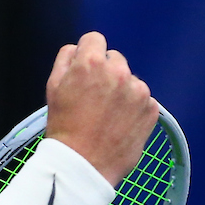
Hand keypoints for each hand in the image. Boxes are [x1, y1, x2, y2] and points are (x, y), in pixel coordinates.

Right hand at [44, 31, 158, 185]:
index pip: (94, 39)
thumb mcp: (52, 88)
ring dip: (121, 91)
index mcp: (91, 63)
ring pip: (130, 80)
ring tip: (107, 115)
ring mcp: (138, 90)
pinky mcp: (151, 108)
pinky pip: (142, 99)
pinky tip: (120, 124)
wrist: (83, 165)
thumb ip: (65, 60)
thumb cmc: (64, 128)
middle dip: (105, 73)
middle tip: (95, 99)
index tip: (85, 71)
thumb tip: (78, 49)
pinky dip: (133, 108)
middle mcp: (119, 71)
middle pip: (114, 59)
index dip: (87, 54)